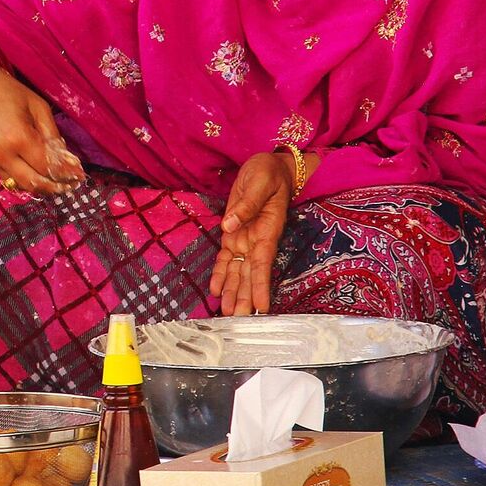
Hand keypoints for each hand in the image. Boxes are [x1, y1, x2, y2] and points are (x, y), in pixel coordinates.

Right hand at [0, 55, 86, 195]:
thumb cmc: (4, 91)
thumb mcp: (36, 105)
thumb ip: (52, 133)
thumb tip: (66, 158)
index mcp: (18, 137)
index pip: (47, 166)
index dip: (66, 173)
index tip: (79, 176)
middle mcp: (2, 155)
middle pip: (34, 183)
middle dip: (55, 187)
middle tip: (70, 185)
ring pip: (20, 185)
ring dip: (39, 186)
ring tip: (55, 182)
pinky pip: (7, 177)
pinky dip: (22, 177)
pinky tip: (32, 170)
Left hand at [208, 151, 308, 314]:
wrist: (269, 166)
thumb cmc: (268, 172)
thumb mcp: (259, 182)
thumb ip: (246, 204)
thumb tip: (229, 226)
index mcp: (268, 230)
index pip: (263, 262)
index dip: (261, 284)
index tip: (261, 306)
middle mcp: (257, 240)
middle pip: (250, 273)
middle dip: (244, 297)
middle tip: (238, 319)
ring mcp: (245, 239)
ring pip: (238, 271)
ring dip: (233, 292)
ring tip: (226, 313)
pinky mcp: (234, 234)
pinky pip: (227, 258)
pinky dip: (221, 274)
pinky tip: (215, 291)